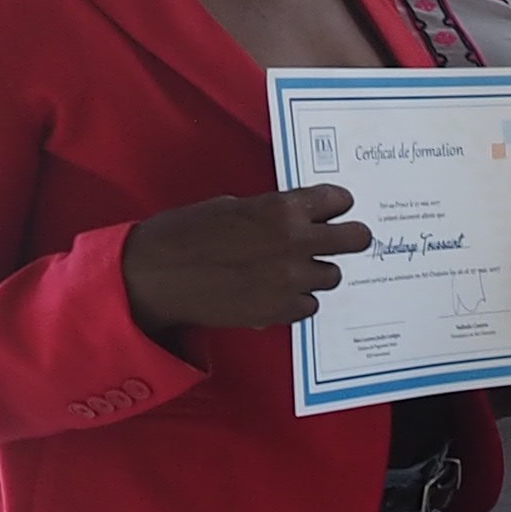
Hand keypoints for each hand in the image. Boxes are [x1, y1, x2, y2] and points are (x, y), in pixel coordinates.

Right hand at [122, 186, 371, 333]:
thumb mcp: (232, 207)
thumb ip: (273, 212)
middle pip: (356, 239)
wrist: (153, 277)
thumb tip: (299, 218)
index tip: (332, 209)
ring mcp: (291, 280)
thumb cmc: (183, 234)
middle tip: (337, 239)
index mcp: (282, 209)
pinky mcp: (280, 311)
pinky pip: (309, 305)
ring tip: (288, 270)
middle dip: (348, 237)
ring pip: (333, 275)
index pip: (339, 200)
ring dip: (316, 272)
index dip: (335, 205)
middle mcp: (295, 243)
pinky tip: (274, 292)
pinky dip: (297, 299)